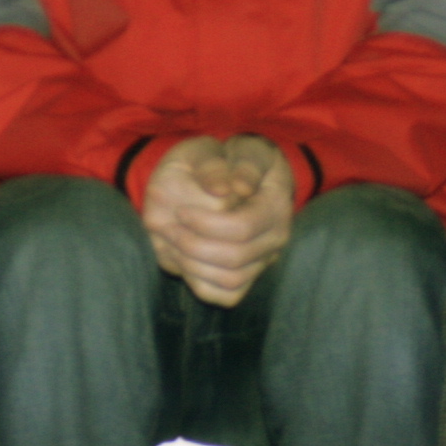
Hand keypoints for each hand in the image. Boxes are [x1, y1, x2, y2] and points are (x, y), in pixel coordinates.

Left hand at [139, 134, 299, 307]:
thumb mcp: (243, 149)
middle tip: (169, 228)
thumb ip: (239, 163)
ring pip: (231, 281)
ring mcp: (264, 260)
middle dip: (194, 245)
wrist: (246, 177)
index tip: (181, 211)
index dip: (206, 223)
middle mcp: (276, 238)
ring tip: (172, 244)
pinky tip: (183, 261)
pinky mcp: (250, 276)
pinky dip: (200, 284)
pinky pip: (227, 296)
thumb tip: (236, 187)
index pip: (242, 228)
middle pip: (235, 258)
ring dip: (193, 266)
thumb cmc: (240, 159)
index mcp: (276, 206)